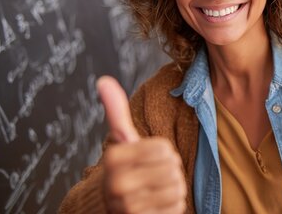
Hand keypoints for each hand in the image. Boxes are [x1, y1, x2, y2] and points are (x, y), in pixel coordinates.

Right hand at [97, 76, 186, 213]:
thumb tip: (104, 80)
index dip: (162, 152)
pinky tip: (157, 206)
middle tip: (153, 176)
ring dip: (173, 190)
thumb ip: (116, 112)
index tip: (148, 159)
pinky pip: (176, 209)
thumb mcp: (120, 141)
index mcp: (114, 159)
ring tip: (155, 190)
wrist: (109, 210)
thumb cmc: (123, 170)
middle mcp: (117, 185)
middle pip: (173, 169)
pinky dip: (172, 207)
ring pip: (177, 190)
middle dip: (169, 171)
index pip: (164, 148)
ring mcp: (129, 207)